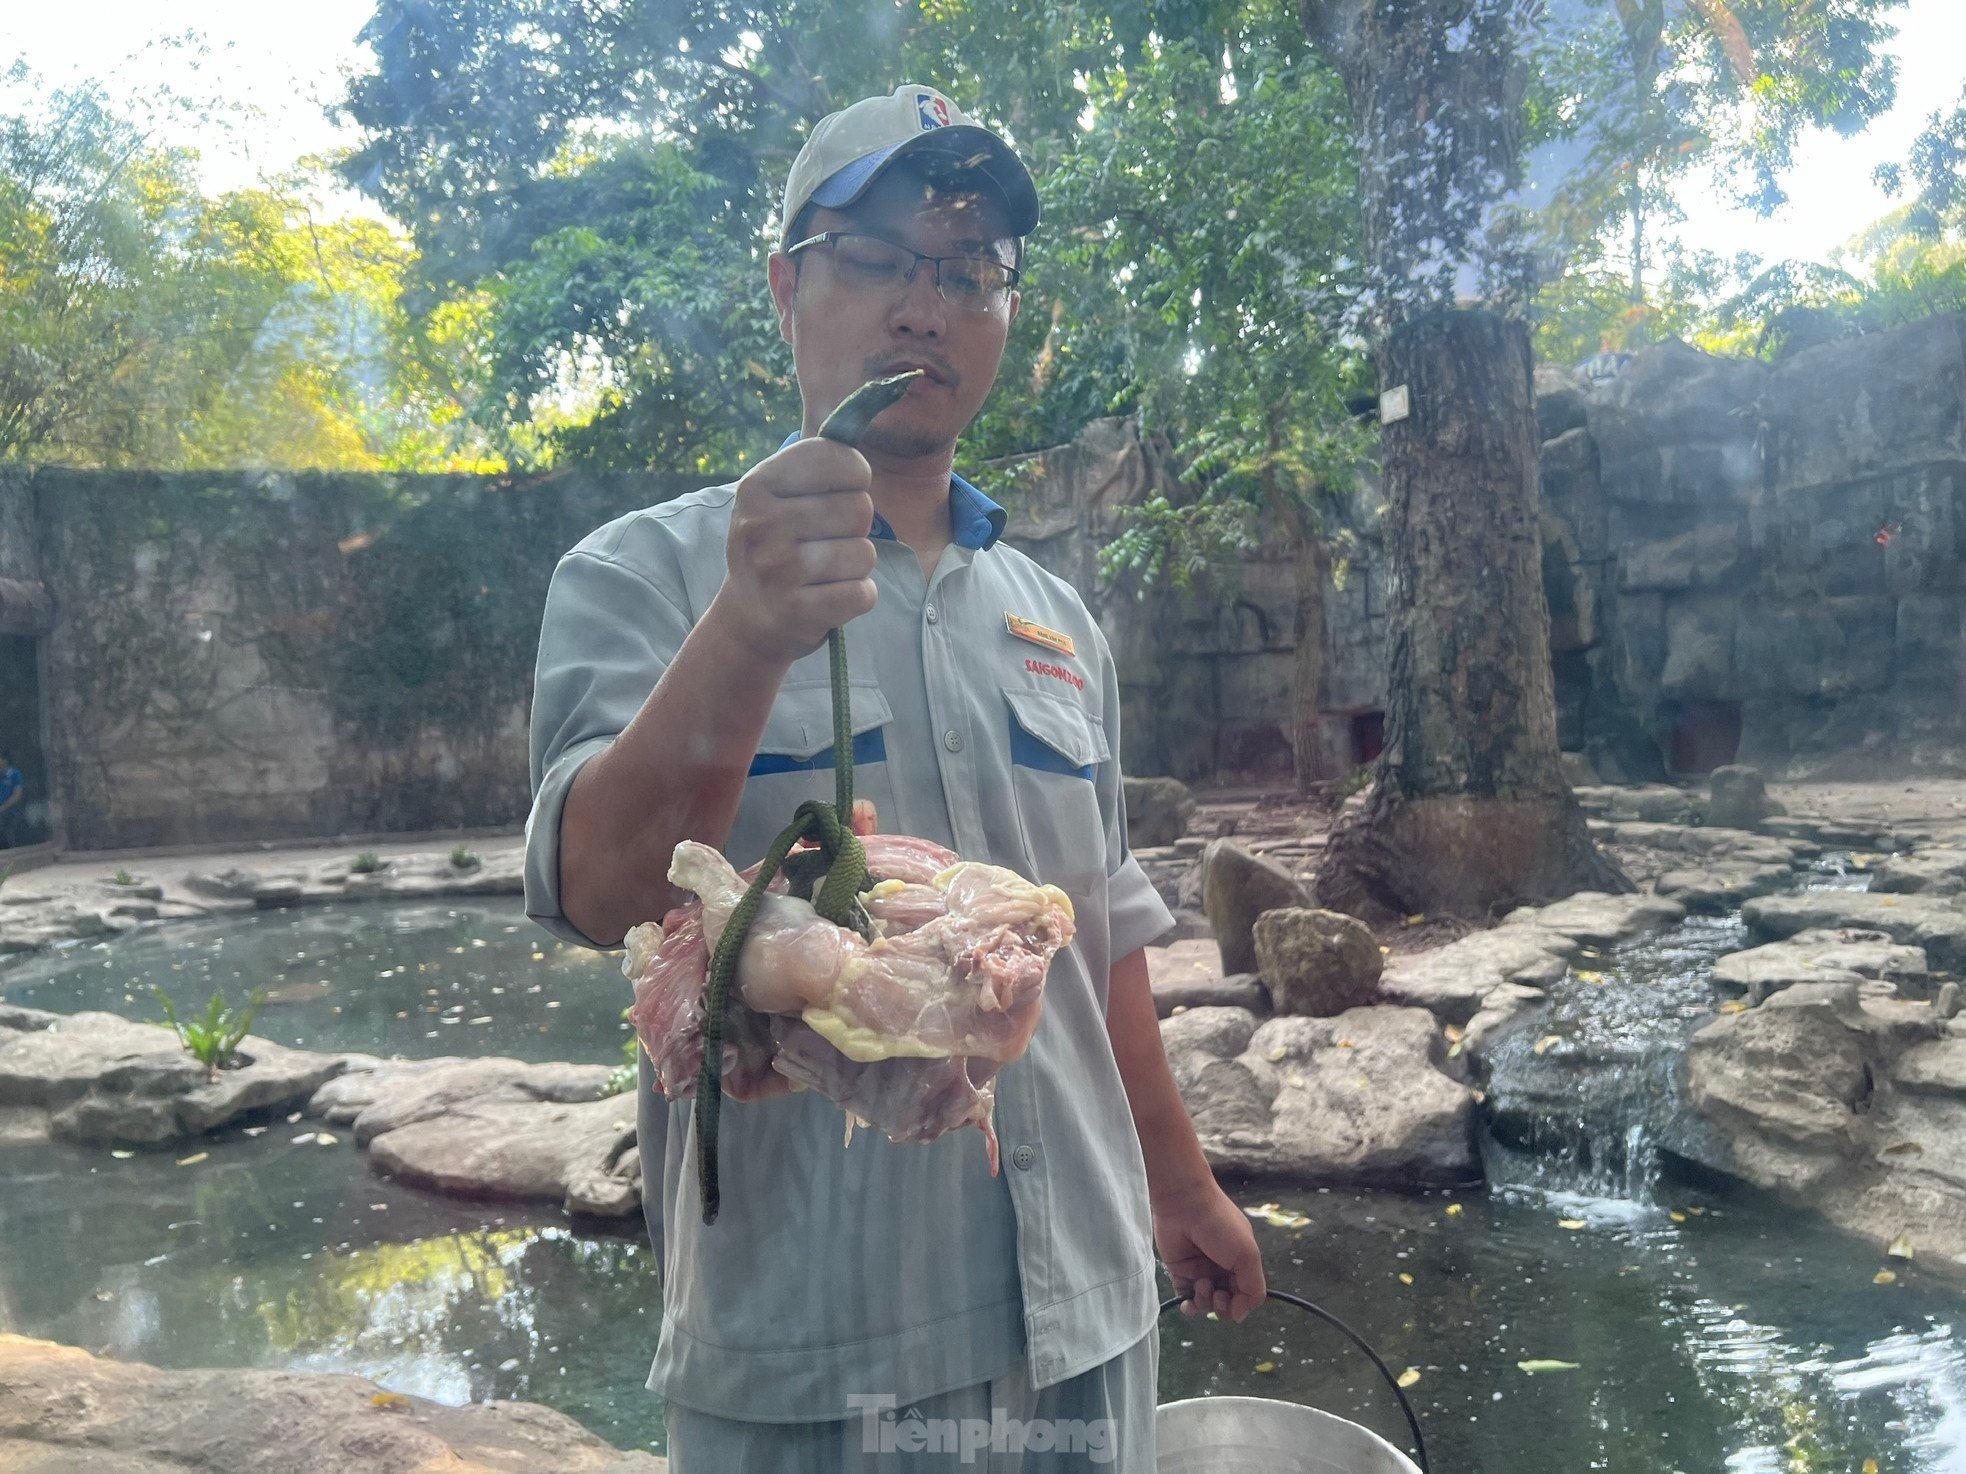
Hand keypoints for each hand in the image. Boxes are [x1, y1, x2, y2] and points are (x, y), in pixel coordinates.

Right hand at [708, 436, 877, 666]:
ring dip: (855, 564)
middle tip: (824, 542)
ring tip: (824, 571)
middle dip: (855, 528)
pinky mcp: (796, 611)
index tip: (842, 490)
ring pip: (865, 553)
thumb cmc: (777, 544)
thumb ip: (818, 459)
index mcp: (757, 485)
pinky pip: (863, 593)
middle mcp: (762, 524)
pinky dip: (857, 597)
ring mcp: (777, 570)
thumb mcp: (779, 494)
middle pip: (860, 509)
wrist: (748, 616)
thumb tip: (873, 397)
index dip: (855, 476)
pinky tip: (830, 597)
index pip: (841, 460)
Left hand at [1154, 1180, 1265, 1321]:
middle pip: (1226, 1302)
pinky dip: (1188, 1307)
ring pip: (1206, 1303)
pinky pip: (1185, 1298)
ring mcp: (1200, 1271)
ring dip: (1205, 1301)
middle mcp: (1221, 1269)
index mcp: (1241, 1264)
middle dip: (1223, 1305)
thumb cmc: (1220, 1226)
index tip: (1233, 1299)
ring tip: (1201, 1283)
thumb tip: (1240, 1316)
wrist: (1184, 1204)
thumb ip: (1252, 1288)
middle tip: (1218, 1293)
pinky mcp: (1179, 1272)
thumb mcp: (1247, 1254)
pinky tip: (1188, 1305)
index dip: (1240, 1304)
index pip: (1245, 1296)